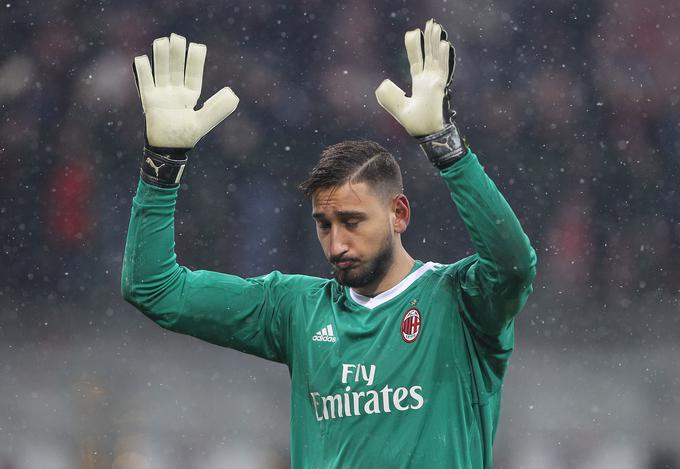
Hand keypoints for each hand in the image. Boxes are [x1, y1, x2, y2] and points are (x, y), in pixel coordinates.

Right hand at [133, 33, 238, 149]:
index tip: (198, 46)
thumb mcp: (204, 121)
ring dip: (161, 57)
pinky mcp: (149, 100)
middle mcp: (176, 92)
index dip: (195, 61)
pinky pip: (145, 83)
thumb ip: (218, 108)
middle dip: (176, 54)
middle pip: (175, 68)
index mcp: (190, 96)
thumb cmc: (186, 136)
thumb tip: (234, 94)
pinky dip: (143, 71)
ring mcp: (162, 95)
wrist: (168, 149)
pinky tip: (142, 58)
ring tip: (161, 41)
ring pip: (161, 71)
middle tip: (177, 37)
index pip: (193, 74)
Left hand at [375, 19, 454, 136]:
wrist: (426, 133)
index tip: (413, 32)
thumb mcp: (398, 107)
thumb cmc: (416, 124)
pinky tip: (444, 44)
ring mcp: (436, 82)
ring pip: (437, 57)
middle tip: (430, 23)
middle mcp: (429, 80)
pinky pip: (442, 68)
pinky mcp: (440, 87)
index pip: (417, 61)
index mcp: (420, 84)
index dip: (415, 47)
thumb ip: (388, 96)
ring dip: (436, 42)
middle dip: (429, 39)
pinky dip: (443, 56)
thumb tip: (381, 84)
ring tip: (436, 27)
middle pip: (429, 55)